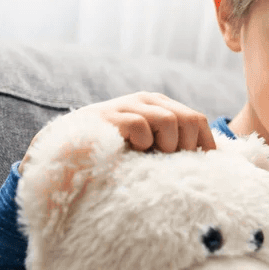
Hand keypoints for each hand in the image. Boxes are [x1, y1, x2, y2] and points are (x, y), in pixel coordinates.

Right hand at [21, 92, 215, 172]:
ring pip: (170, 120)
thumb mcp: (145, 150)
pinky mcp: (109, 116)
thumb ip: (168, 149)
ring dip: (167, 147)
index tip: (205, 168)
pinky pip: (140, 126)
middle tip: (174, 166)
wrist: (63, 154)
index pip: (196, 120)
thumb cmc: (111, 157)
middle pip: (189, 119)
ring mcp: (126, 105)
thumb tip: (204, 166)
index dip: (205, 144)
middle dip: (188, 146)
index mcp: (159, 107)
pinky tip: (132, 153)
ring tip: (151, 160)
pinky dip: (143, 143)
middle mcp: (146, 101)